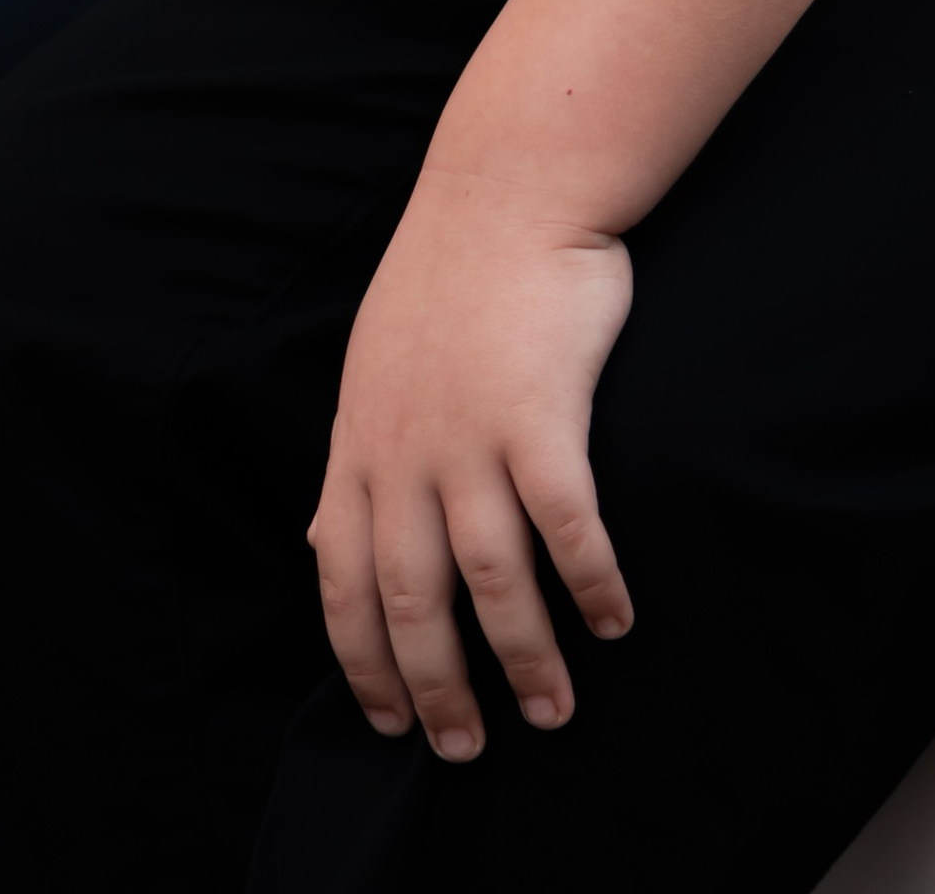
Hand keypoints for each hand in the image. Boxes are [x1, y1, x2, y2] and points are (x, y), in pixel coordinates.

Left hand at [310, 170, 636, 761]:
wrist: (507, 188)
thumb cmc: (450, 273)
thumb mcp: (372, 364)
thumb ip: (357, 454)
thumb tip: (322, 537)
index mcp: (359, 442)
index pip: (339, 580)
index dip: (359, 660)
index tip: (384, 720)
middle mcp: (406, 451)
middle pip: (411, 599)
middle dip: (435, 687)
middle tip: (466, 747)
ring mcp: (472, 435)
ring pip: (491, 581)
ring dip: (523, 658)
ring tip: (551, 711)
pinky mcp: (542, 416)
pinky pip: (567, 528)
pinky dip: (588, 585)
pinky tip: (613, 621)